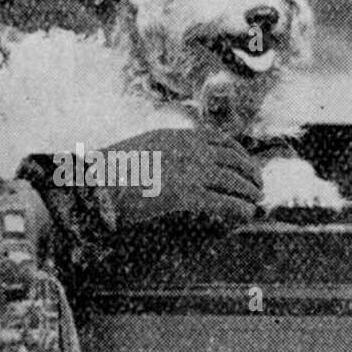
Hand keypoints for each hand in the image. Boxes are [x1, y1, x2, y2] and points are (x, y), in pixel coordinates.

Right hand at [102, 128, 261, 228]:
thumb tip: (178, 167)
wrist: (93, 185)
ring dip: (249, 192)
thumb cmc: (110, 174)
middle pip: (233, 158)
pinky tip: (246, 215)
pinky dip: (239, 208)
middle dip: (251, 173)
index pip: (219, 139)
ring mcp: (187, 170)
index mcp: (175, 136)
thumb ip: (163, 153)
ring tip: (256, 202)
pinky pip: (223, 202)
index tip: (246, 164)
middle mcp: (186, 149)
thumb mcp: (140, 150)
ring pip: (233, 180)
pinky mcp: (184, 195)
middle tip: (258, 186)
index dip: (239, 153)